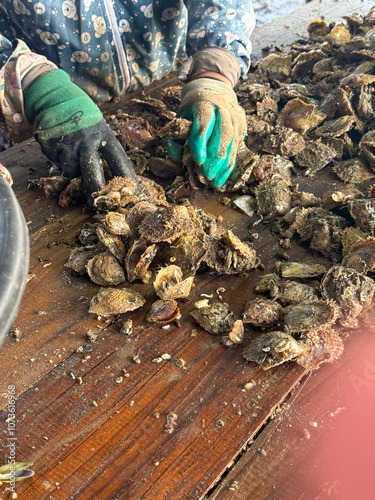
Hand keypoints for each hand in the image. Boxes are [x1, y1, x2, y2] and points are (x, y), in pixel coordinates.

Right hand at [24, 69, 136, 194]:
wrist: (56, 98)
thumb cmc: (85, 120)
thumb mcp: (100, 131)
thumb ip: (105, 152)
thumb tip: (114, 181)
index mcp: (106, 136)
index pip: (119, 160)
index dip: (126, 177)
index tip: (132, 192)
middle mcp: (88, 140)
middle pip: (93, 170)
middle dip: (95, 189)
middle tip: (96, 204)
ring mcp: (69, 142)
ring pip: (71, 170)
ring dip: (71, 171)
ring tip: (72, 157)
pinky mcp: (52, 143)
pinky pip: (56, 163)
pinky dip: (58, 161)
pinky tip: (60, 149)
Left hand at [168, 77, 246, 187]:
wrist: (214, 86)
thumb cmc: (193, 106)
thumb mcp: (181, 115)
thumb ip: (175, 137)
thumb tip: (175, 158)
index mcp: (204, 102)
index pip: (203, 124)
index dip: (200, 143)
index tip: (198, 161)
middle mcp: (223, 107)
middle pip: (223, 134)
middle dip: (215, 158)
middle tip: (206, 176)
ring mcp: (235, 115)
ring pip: (233, 142)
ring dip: (224, 165)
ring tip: (215, 182)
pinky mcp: (242, 123)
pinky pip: (237, 146)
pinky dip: (230, 163)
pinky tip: (222, 177)